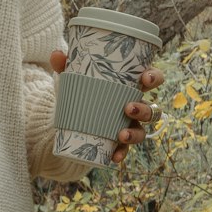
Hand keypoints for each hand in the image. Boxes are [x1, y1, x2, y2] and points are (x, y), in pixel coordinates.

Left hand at [50, 50, 165, 164]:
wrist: (68, 117)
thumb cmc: (79, 91)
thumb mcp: (72, 77)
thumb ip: (65, 65)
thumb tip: (56, 54)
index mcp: (130, 86)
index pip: (152, 80)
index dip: (154, 78)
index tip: (145, 79)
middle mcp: (134, 106)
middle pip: (153, 109)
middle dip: (144, 109)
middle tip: (128, 107)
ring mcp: (129, 125)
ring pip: (143, 131)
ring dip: (135, 133)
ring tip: (121, 134)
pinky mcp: (118, 142)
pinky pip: (126, 150)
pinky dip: (121, 153)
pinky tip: (114, 157)